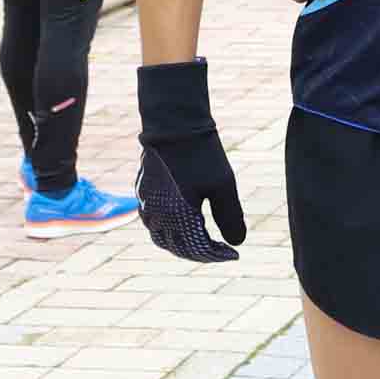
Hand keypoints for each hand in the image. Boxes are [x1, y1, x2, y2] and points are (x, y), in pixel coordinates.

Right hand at [136, 58, 245, 261]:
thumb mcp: (223, 186)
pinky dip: (167, 228)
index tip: (233, 253)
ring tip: (200, 242)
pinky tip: (180, 222)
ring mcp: (146, 202)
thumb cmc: (201, 155)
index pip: (196, 248)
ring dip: (179, 243)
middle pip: (175, 247)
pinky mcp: (142, 190)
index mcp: (175, 216)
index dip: (215, 254)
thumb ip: (230, 217)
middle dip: (197, 253)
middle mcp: (155, 214)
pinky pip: (152, 220)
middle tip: (217, 252)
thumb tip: (237, 244)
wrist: (174, 124)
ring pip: (159, 235)